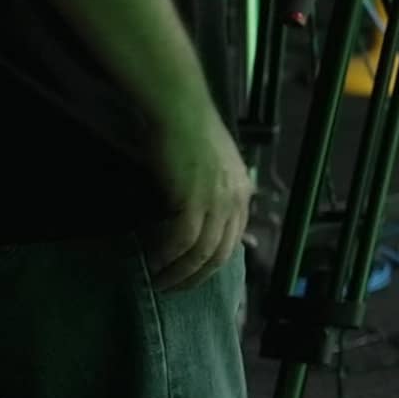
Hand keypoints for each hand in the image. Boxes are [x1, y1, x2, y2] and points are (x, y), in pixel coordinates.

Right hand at [145, 108, 254, 290]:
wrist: (180, 110)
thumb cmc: (187, 132)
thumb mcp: (212, 165)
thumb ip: (212, 190)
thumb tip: (195, 213)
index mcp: (244, 191)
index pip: (235, 238)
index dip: (214, 261)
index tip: (195, 274)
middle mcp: (237, 199)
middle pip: (223, 252)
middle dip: (198, 276)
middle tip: (175, 287)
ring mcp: (219, 200)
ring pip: (203, 251)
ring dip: (180, 272)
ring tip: (160, 282)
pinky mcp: (196, 199)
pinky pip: (184, 239)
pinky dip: (168, 255)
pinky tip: (154, 262)